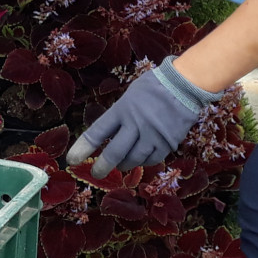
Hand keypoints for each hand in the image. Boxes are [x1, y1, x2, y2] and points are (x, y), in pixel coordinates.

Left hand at [66, 59, 222, 176]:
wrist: (185, 84)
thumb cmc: (154, 86)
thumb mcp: (130, 96)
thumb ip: (120, 115)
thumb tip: (109, 134)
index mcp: (122, 110)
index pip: (98, 132)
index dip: (83, 147)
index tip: (72, 159)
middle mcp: (135, 124)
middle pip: (115, 152)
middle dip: (103, 166)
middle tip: (96, 173)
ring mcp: (153, 135)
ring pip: (134, 159)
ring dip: (124, 164)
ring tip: (120, 165)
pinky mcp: (168, 142)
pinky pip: (152, 159)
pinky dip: (144, 161)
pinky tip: (141, 159)